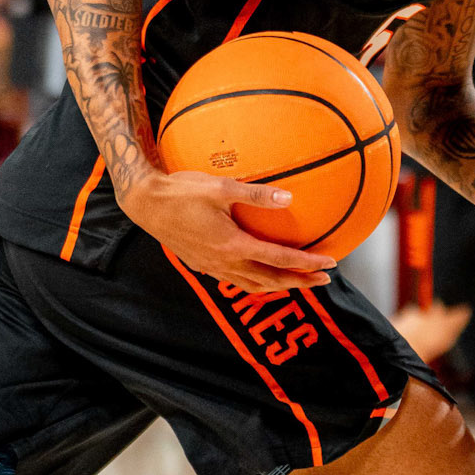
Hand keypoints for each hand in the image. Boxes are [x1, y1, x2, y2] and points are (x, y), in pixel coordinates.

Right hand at [122, 169, 333, 293]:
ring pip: (252, 286)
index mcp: (232, 245)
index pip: (279, 260)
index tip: (330, 263)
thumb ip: (256, 194)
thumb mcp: (220, 187)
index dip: (307, 263)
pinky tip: (259, 276)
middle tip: (324, 280)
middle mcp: (224, 262)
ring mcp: (211, 267)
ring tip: (298, 283)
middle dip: (300, 282)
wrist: (145, 204)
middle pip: (270, 281)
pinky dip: (255, 283)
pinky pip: (235, 281)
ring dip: (278, 287)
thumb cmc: (181, 191)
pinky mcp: (201, 265)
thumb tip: (289, 198)